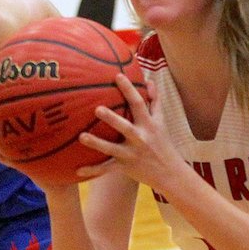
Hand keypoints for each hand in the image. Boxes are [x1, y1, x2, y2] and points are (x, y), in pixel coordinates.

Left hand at [75, 74, 185, 189]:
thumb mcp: (162, 121)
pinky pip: (106, 169)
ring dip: (96, 143)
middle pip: (124, 127)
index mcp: (148, 124)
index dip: (129, 89)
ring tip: (81, 137)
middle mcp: (140, 138)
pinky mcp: (124, 167)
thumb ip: (155, 101)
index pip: (138, 104)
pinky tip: (77, 170)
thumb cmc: (163, 143)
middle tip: (97, 108)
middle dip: (111, 118)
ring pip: (111, 149)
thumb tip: (149, 81)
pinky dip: (93, 171)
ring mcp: (131, 154)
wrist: (170, 173)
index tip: (118, 76)